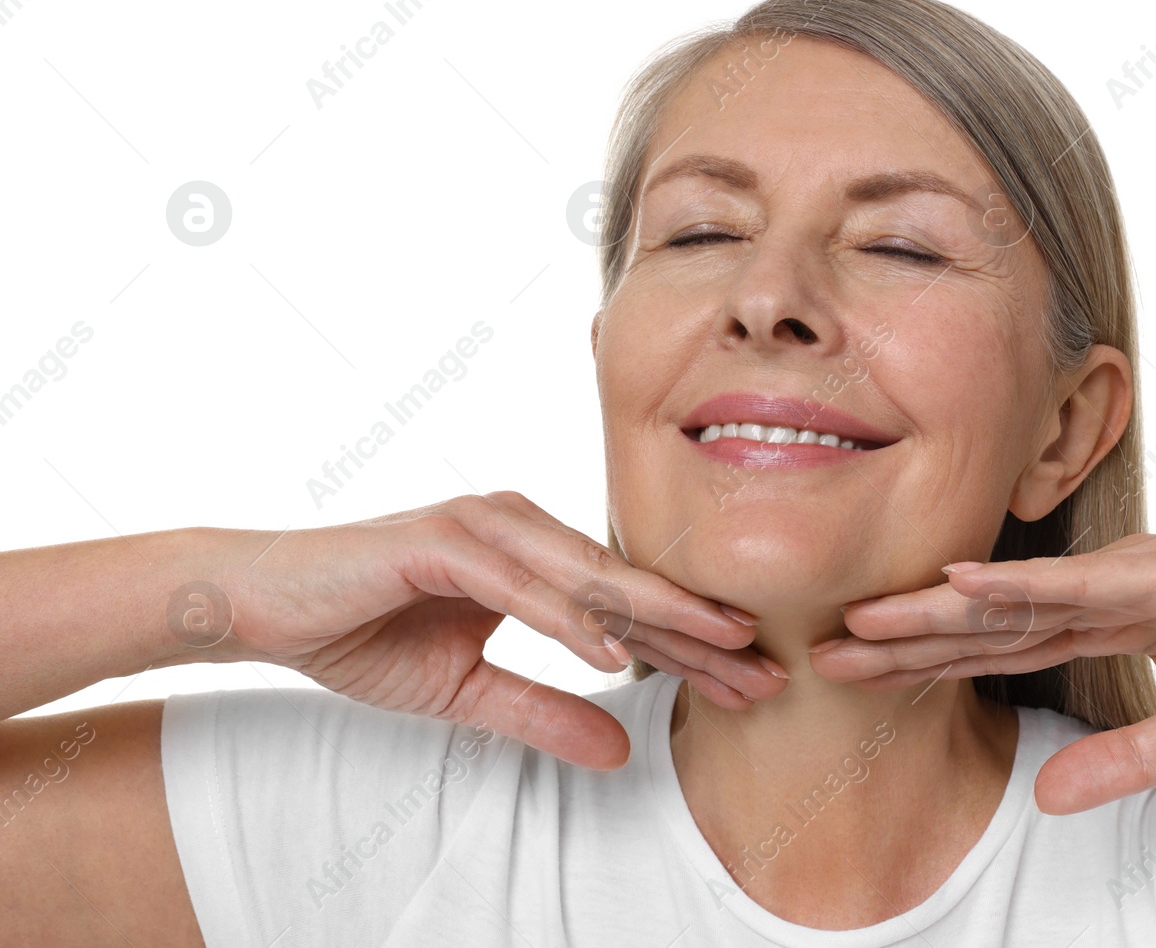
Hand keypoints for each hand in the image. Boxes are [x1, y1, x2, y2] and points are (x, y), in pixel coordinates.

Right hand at [194, 492, 785, 768]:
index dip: (690, 647)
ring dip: (654, 615)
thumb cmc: (364, 633)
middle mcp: (521, 529)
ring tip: (720, 648)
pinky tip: (611, 648)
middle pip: (626, 585)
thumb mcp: (466, 692)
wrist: (265, 603)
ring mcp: (484, 525)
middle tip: (767, 667)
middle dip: (698, 630)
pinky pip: (515, 580)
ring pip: (586, 572)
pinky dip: (563, 614)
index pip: (626, 609)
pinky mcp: (440, 537)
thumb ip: (542, 713)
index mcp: (535, 559)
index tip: (752, 682)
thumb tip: (620, 753)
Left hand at [809, 533, 1155, 813]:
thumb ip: (1121, 762)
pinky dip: (1018, 583)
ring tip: (864, 619)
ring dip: (936, 609)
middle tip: (824, 651)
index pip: (996, 647)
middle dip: (905, 639)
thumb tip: (1045, 799)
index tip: (858, 675)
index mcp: (1109, 623)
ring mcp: (1132, 577)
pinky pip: (1081, 583)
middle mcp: (1105, 591)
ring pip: (1014, 596)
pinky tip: (956, 583)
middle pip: (984, 622)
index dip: (925, 663)